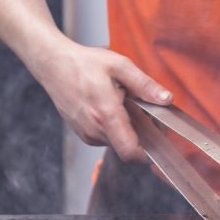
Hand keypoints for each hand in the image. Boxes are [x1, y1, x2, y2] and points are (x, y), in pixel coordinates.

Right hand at [34, 42, 171, 161]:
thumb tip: (166, 99)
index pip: (130, 151)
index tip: (158, 144)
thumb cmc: (84, 64)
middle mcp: (95, 129)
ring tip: (122, 106)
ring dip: (126, 130)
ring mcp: (87, 134)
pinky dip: (114, 129)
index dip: (147, 155)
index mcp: (106, 114)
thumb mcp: (119, 66)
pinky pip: (106, 139)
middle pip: (128, 146)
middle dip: (140, 135)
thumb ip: (145, 85)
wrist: (52, 64)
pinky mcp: (83, 134)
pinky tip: (110, 110)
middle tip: (142, 112)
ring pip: (117, 143)